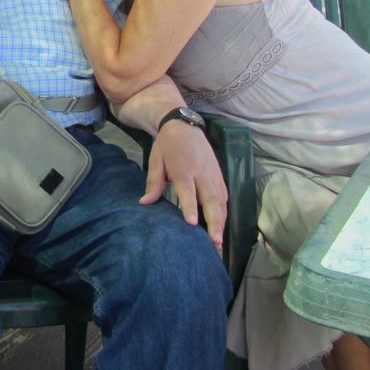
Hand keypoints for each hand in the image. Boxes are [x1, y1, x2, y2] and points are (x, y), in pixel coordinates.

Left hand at [139, 121, 226, 247]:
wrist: (184, 127)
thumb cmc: (167, 146)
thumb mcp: (156, 161)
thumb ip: (153, 183)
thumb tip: (144, 203)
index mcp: (183, 170)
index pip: (188, 192)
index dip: (191, 207)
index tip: (192, 223)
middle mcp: (201, 174)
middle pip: (210, 200)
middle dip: (214, 222)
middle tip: (215, 242)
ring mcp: (213, 175)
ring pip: (221, 201)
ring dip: (221, 221)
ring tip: (219, 242)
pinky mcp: (220, 176)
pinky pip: (224, 197)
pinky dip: (224, 212)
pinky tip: (221, 226)